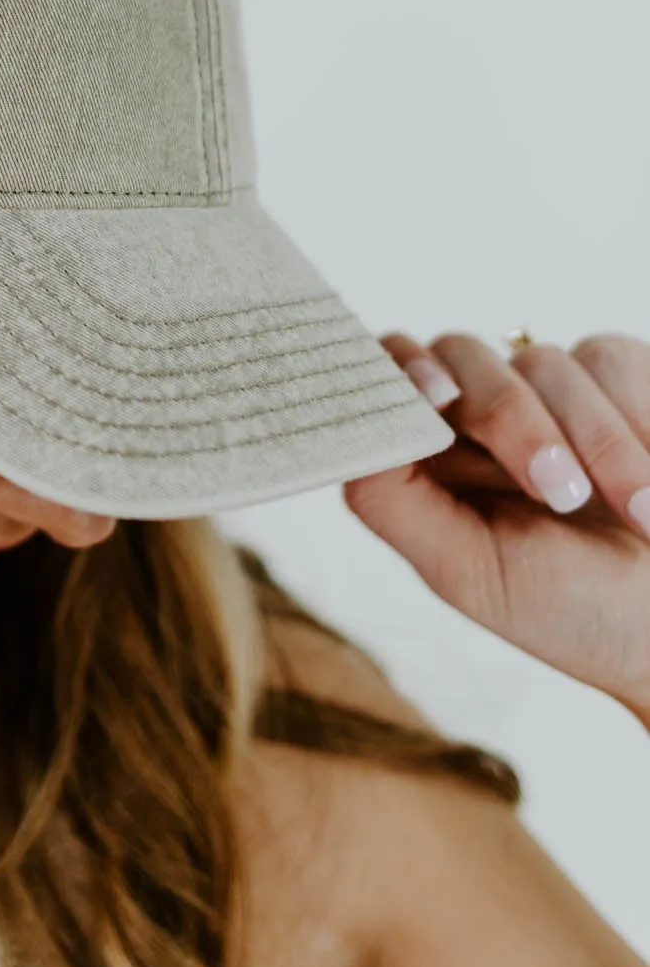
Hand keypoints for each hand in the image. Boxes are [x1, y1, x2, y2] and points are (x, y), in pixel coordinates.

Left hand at [342, 331, 649, 723]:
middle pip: (462, 356)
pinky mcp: (616, 378)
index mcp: (433, 453)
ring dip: (597, 443)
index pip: (390, 375)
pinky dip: (634, 419)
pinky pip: (607, 360)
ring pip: (543, 362)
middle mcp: (483, 411)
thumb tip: (346, 441)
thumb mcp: (466, 569)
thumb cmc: (571, 609)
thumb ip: (392, 502)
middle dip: (515, 422)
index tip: (435, 396)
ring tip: (638, 517)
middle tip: (563, 495)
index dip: (400, 370)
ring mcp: (549, 390)